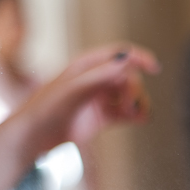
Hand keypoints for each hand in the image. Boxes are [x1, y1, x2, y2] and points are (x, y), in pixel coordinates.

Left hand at [16, 43, 159, 156]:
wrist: (34, 135)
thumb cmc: (47, 107)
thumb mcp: (74, 87)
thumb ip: (101, 74)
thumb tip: (126, 59)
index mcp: (88, 65)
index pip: (120, 54)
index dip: (139, 58)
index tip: (155, 67)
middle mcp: (97, 80)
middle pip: (128, 78)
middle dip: (134, 90)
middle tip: (130, 106)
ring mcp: (101, 99)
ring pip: (130, 96)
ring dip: (138, 103)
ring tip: (138, 115)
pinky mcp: (103, 117)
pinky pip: (127, 113)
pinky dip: (136, 115)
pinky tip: (141, 119)